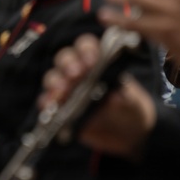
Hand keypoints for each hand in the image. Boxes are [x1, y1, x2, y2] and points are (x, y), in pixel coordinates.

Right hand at [42, 34, 156, 159]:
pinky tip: (49, 105)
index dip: (86, 50)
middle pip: (65, 58)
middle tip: (75, 74)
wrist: (127, 134)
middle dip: (68, 64)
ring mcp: (66, 88)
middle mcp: (78, 70)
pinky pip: (46, 100)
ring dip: (55, 81)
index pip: (86, 45)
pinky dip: (46, 101)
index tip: (92, 61)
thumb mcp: (133, 102)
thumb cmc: (131, 109)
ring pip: (53, 77)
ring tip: (61, 91)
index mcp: (97, 61)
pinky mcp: (59, 106)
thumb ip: (124, 98)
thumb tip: (114, 97)